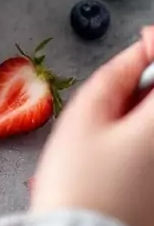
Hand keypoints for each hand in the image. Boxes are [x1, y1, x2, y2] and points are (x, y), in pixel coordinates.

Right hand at [31, 27, 153, 225]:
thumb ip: (116, 75)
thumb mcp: (85, 117)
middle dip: (146, 88)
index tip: (144, 38)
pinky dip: (140, 144)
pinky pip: (151, 153)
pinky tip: (117, 157)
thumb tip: (140, 53)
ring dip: (142, 115)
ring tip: (109, 131)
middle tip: (118, 93)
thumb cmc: (78, 187)